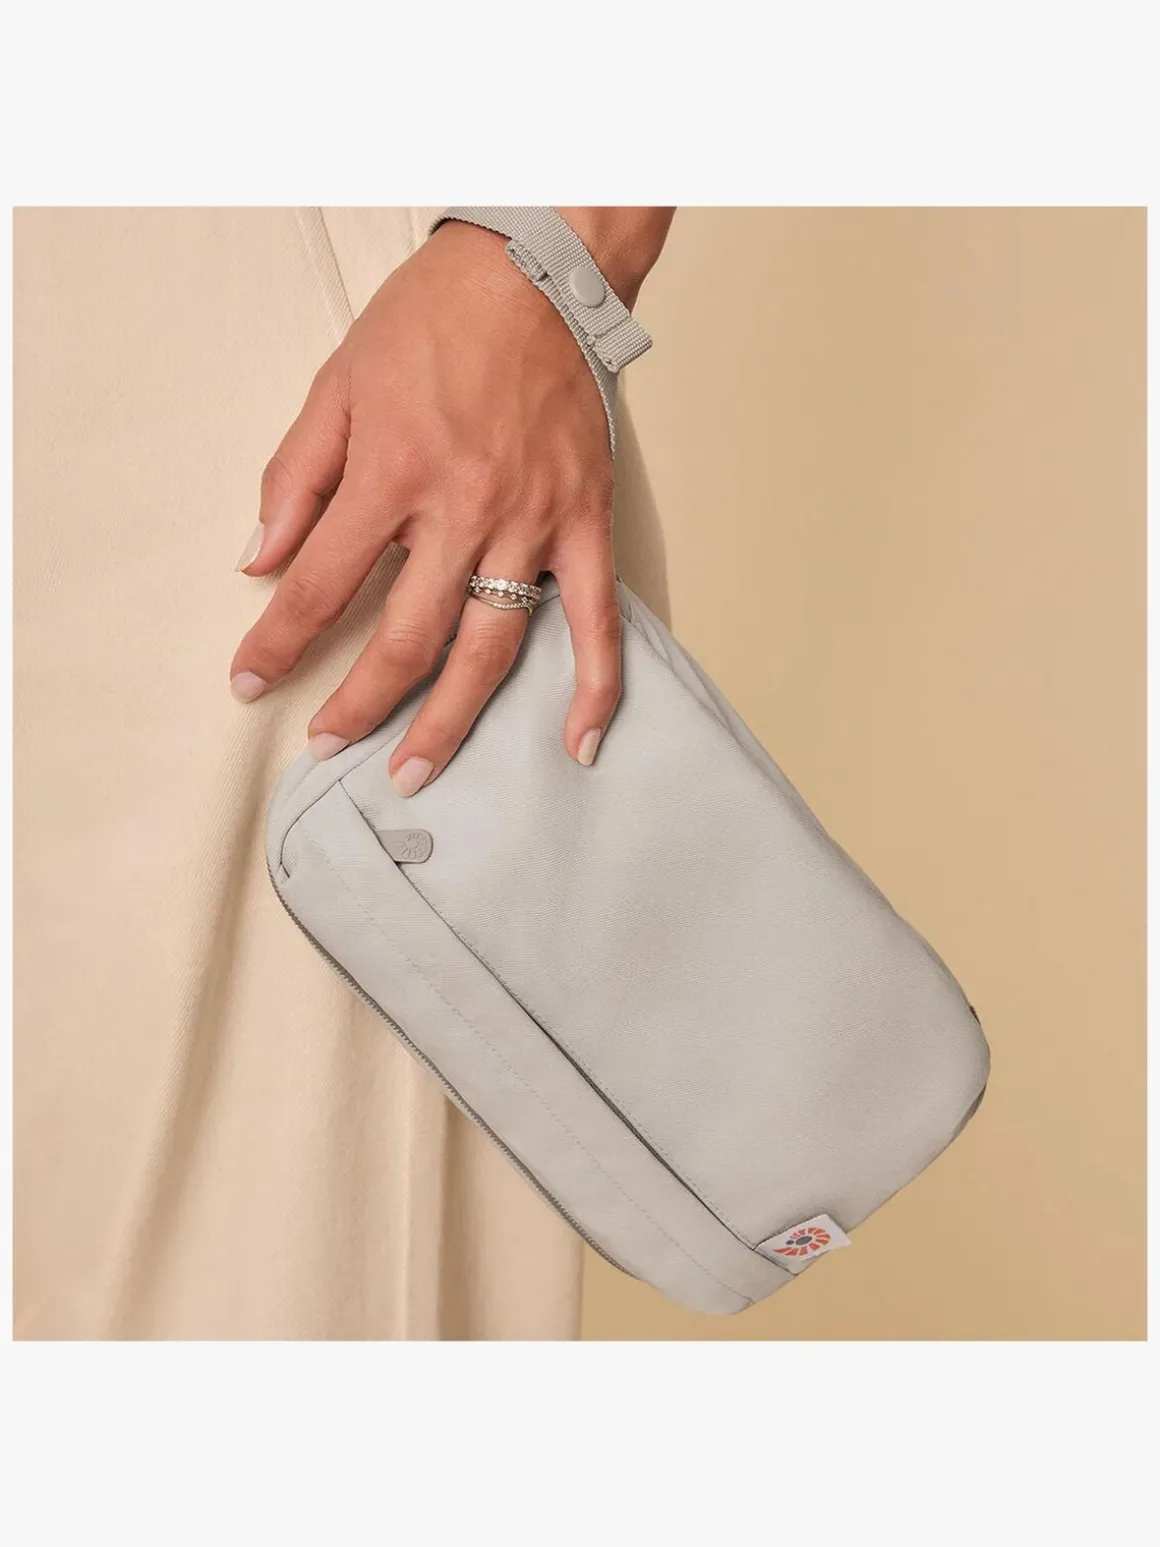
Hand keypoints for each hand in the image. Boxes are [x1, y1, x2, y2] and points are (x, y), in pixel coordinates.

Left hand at [231, 218, 637, 794]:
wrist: (535, 269)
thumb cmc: (431, 320)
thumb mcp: (337, 384)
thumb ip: (295, 479)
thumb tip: (258, 561)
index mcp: (391, 473)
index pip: (319, 585)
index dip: (277, 645)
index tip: (250, 684)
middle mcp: (462, 509)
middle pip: (405, 638)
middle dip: (359, 705)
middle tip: (328, 747)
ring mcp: (531, 522)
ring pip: (490, 647)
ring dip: (450, 720)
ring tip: (414, 771)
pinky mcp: (584, 520)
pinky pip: (594, 617)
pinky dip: (594, 685)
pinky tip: (578, 742)